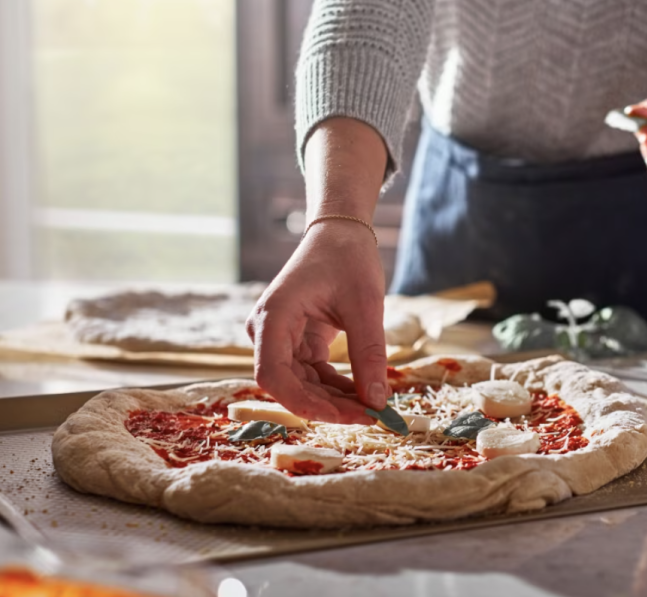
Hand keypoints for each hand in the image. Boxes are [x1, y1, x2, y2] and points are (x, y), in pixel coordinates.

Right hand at [245, 220, 389, 423]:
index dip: (308, 404)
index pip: (273, 376)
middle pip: (289, 386)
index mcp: (272, 317)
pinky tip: (365, 394)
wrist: (340, 233)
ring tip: (374, 408)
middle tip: (372, 416)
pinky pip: (312, 374)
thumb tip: (377, 402)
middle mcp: (267, 331)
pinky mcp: (295, 341)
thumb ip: (369, 354)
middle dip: (330, 405)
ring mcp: (279, 338)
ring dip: (336, 399)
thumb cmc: (348, 258)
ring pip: (301, 385)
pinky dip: (337, 387)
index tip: (348, 415)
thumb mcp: (365, 305)